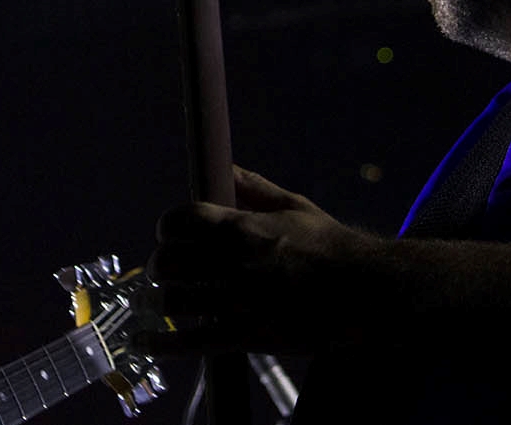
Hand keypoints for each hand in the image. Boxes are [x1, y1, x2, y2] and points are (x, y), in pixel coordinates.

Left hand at [137, 167, 373, 354]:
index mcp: (241, 228)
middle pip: (169, 261)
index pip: (180, 220)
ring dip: (163, 299)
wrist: (366, 292)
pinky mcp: (245, 335)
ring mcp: (237, 301)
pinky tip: (144, 342)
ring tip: (165, 299)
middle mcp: (232, 263)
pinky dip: (161, 343)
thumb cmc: (331, 246)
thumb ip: (254, 187)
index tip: (170, 234)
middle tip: (167, 269)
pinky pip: (191, 341)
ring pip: (174, 300)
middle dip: (162, 264)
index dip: (168, 227)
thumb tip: (227, 166)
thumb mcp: (295, 206)